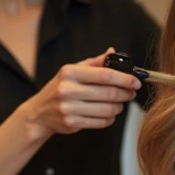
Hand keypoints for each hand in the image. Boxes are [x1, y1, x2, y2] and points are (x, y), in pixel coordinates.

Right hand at [22, 48, 140, 136]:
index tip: (136, 82)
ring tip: (120, 104)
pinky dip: (109, 118)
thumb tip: (113, 51)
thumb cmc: (59, 88)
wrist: (39, 112)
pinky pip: (100, 122)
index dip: (124, 79)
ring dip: (119, 107)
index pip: (104, 75)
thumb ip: (94, 62)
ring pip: (107, 109)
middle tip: (131, 93)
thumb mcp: (72, 71)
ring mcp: (69, 108)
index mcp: (70, 72)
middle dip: (125, 93)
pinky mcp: (71, 123)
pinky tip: (109, 114)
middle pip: (108, 93)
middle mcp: (67, 89)